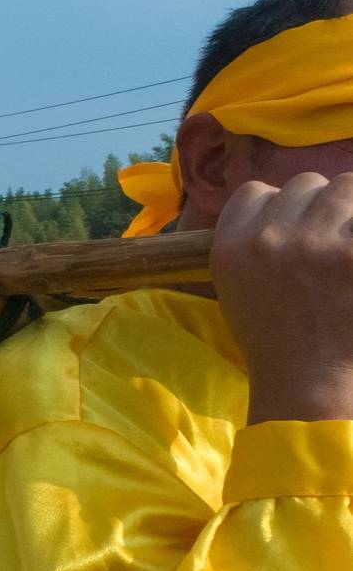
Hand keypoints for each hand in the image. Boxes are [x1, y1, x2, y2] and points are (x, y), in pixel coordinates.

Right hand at [212, 172, 352, 423]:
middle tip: (333, 247)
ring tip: (348, 252)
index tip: (295, 233)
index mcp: (229, 247)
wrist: (309, 386)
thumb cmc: (276, 342)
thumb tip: (286, 205)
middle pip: (306, 184)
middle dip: (323, 207)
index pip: (256, 191)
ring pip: (346, 187)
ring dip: (352, 213)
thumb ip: (251, 243)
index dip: (280, 207)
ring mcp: (316, 244)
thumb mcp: (236, 289)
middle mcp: (267, 239)